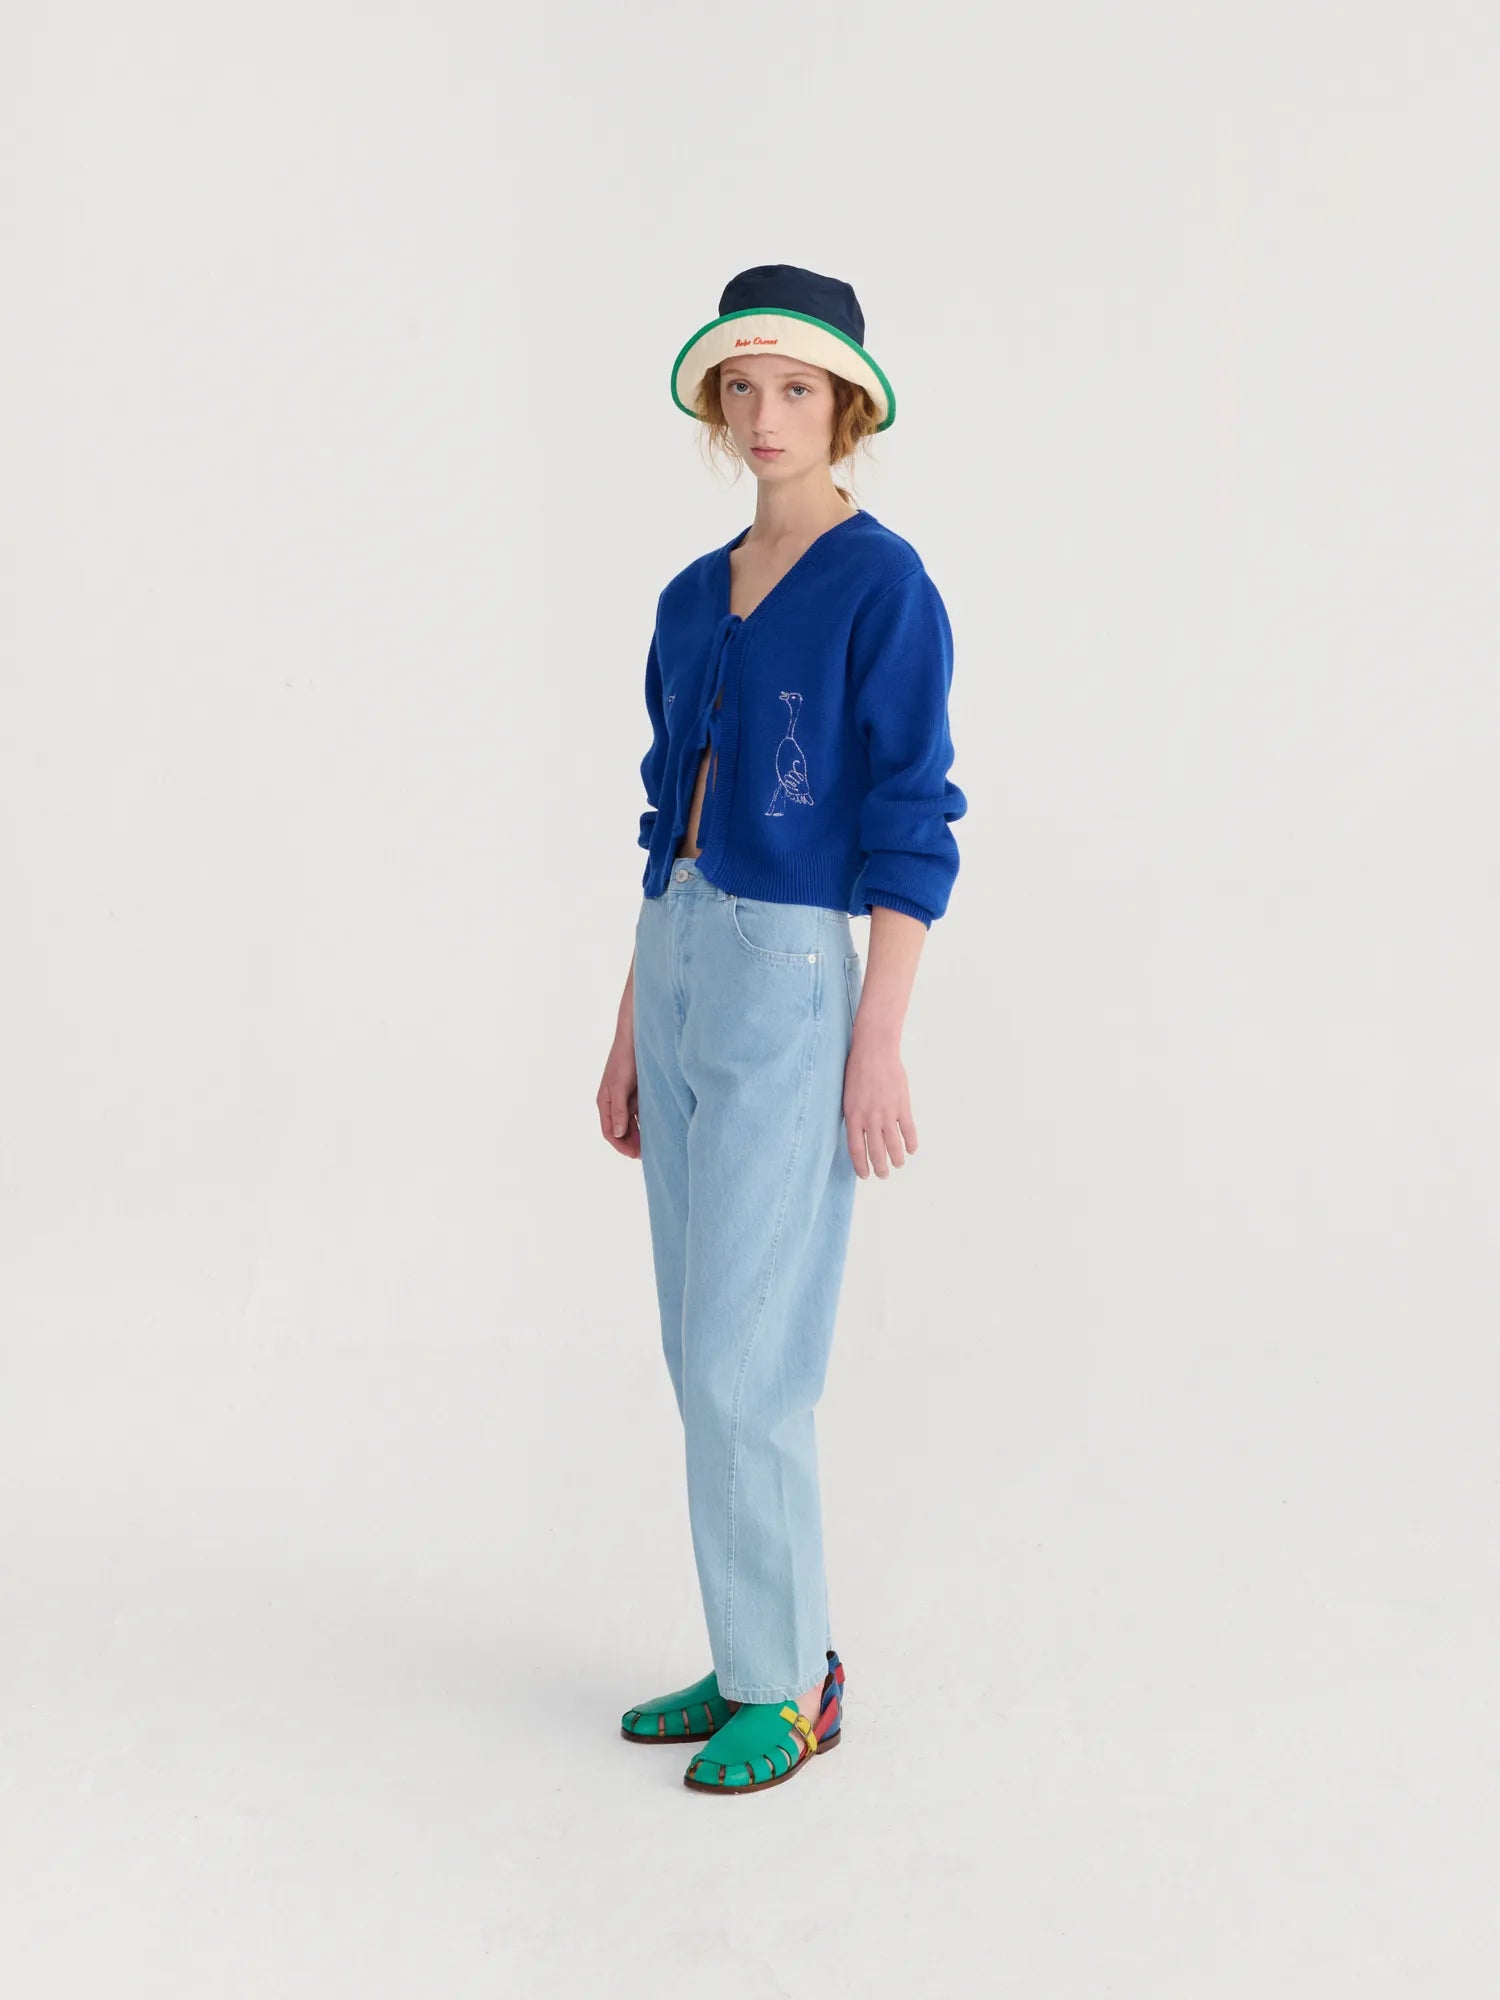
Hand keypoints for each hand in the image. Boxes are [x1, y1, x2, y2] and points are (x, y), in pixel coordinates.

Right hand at [597, 1026, 641, 1158]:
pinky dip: (647, 1122)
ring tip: (654, 1144)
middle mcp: (615, 1102)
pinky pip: (642, 1113)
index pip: (609, 1131)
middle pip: (621, 1130)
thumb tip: (618, 1134)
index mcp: (605, 1101)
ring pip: (633, 1123)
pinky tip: (658, 1128)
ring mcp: (627, 1098)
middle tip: (648, 1154)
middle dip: (632, 1143)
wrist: (637, 1035)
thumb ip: (619, 1110)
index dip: (621, 1145)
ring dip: (640, 1135)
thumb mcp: (620, 1085)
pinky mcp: (639, 1092)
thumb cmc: (625, 1058)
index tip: (635, 1155)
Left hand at [842, 1030, 917, 1178]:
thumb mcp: (848, 1096)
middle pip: (876, 1151)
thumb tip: (859, 1134)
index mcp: (853, 1117)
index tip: (865, 1175)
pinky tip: (912, 1150)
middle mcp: (870, 1118)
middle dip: (880, 1167)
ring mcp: (887, 1113)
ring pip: (894, 1144)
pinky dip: (911, 1142)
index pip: (856, 1150)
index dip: (861, 1166)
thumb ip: (854, 1116)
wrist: (874, 1051)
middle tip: (883, 1175)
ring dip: (897, 1158)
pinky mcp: (902, 1105)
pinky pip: (908, 1130)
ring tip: (898, 1165)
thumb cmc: (857, 1071)